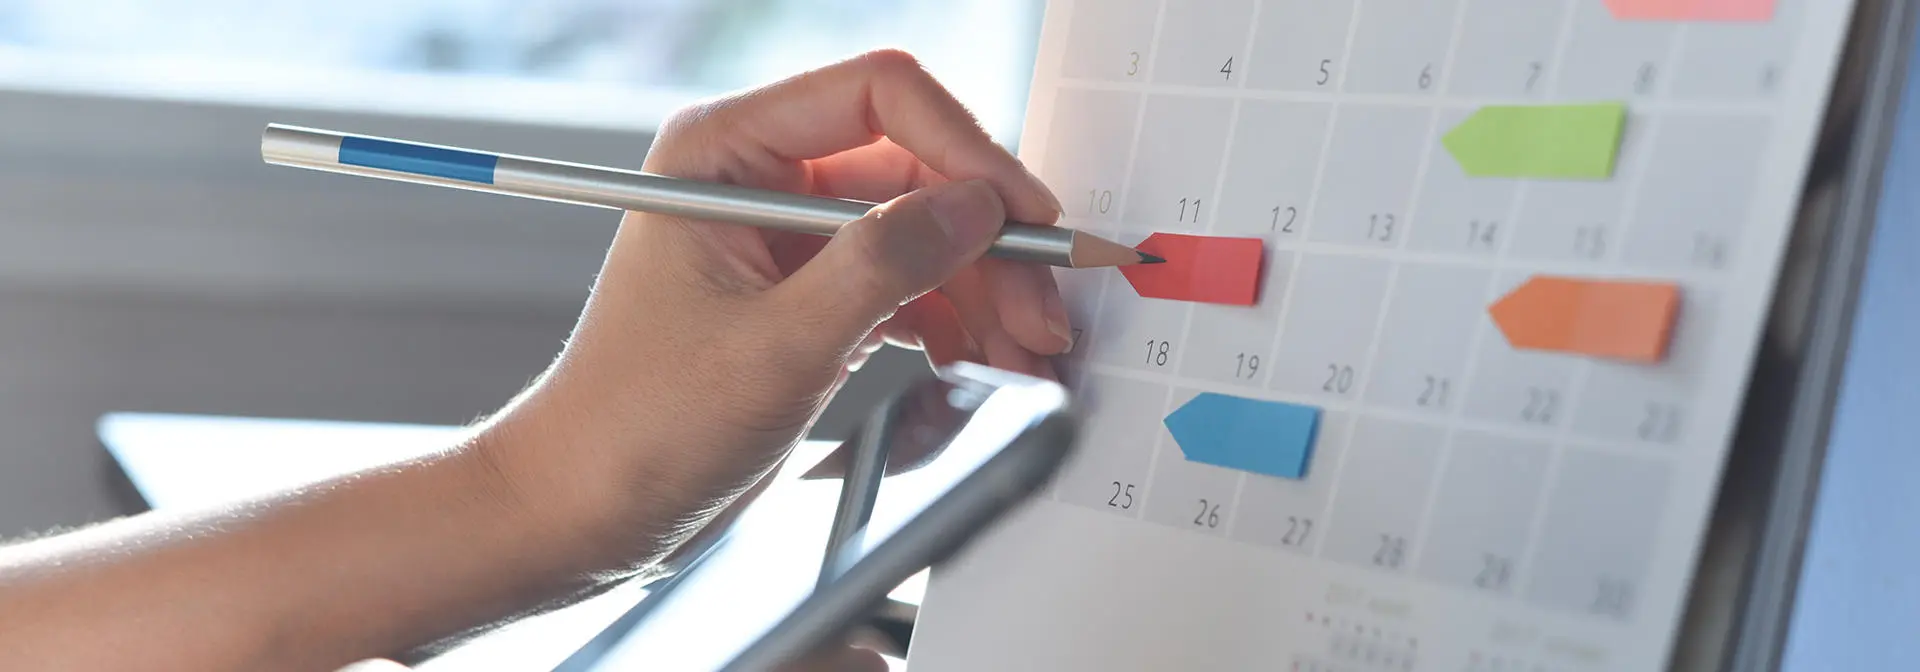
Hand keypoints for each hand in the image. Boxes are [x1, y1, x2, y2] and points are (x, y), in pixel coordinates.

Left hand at [479, 49, 1072, 572]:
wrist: (583, 512)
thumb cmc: (634, 426)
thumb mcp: (777, 345)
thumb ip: (882, 266)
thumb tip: (974, 208)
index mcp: (722, 152)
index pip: (875, 97)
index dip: (963, 148)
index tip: (1018, 213)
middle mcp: (758, 181)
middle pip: (914, 171)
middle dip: (985, 242)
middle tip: (1040, 308)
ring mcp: (787, 242)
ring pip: (921, 233)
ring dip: (982, 289)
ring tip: (1026, 348)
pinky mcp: (807, 298)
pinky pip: (904, 285)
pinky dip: (951, 320)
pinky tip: (978, 358)